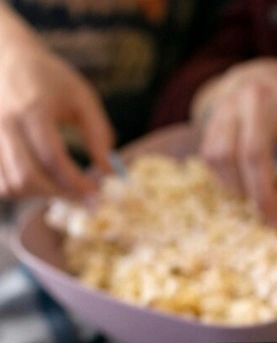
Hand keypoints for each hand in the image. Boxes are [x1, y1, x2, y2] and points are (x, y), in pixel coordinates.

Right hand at [0, 7, 113, 198]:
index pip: (52, 159)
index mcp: (33, 110)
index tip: (96, 191)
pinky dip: (17, 190)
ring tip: (60, 188)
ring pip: (7, 185)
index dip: (76, 182)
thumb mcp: (82, 98)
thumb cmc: (49, 78)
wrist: (6, 56)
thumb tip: (109, 172)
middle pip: (26, 177)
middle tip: (81, 197)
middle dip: (58, 194)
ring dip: (37, 196)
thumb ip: (98, 133)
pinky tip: (37, 183)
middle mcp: (4, 124)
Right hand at [191, 58, 276, 232]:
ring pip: (229, 157)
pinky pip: (213, 157)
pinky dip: (227, 181)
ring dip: (245, 191)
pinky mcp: (212, 118)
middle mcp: (260, 98)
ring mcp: (231, 106)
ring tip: (264, 209)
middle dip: (267, 199)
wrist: (262, 75)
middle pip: (257, 156)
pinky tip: (244, 190)